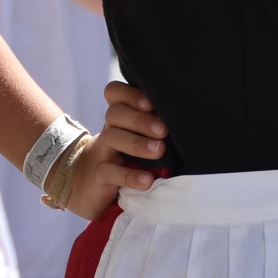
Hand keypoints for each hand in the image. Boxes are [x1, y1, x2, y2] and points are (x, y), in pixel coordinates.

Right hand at [65, 81, 167, 219]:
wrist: (86, 185)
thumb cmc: (124, 157)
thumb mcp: (135, 137)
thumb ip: (154, 127)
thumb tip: (191, 122)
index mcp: (119, 117)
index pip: (115, 93)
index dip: (130, 94)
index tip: (152, 103)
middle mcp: (109, 129)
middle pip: (116, 113)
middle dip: (141, 120)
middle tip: (163, 130)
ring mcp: (102, 152)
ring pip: (113, 138)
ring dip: (138, 144)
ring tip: (158, 150)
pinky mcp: (99, 176)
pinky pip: (111, 172)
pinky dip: (130, 176)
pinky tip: (147, 180)